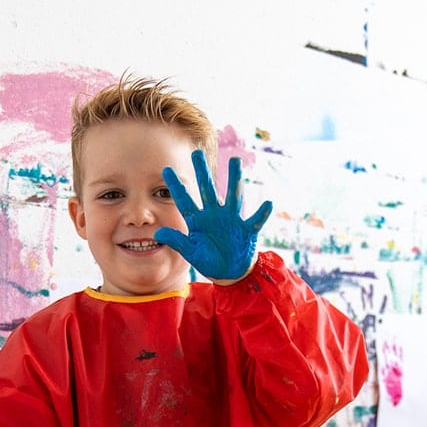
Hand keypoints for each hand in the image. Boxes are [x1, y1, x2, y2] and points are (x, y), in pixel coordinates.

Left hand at [153, 150, 272, 282]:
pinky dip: (262, 213)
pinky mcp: (247, 230)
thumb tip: (158, 233)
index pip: (184, 200)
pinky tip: (268, 203)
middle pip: (207, 190)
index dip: (175, 186)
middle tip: (196, 153)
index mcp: (198, 220)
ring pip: (233, 196)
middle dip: (202, 172)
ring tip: (235, 160)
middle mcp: (214, 215)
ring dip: (234, 179)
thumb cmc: (209, 261)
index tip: (165, 170)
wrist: (229, 273)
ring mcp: (231, 220)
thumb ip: (177, 241)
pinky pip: (255, 220)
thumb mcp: (191, 252)